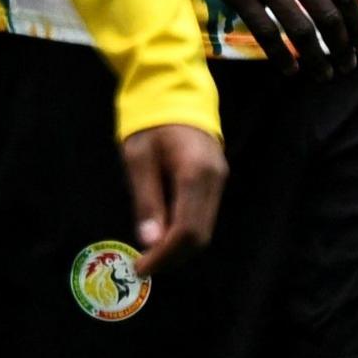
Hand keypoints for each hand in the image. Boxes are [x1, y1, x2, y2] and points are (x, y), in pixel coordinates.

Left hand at [118, 123, 225, 276]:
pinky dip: (184, 229)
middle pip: (200, 235)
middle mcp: (215, 181)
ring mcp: (220, 180)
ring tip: (149, 252)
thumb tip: (149, 241)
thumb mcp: (138, 157)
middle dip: (172, 255)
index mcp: (196, 175)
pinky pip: (203, 214)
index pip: (187, 231)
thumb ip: (146, 199)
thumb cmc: (149, 121)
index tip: (141, 267)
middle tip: (143, 264)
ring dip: (178, 245)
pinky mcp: (216, 179)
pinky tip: (162, 231)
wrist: (173, 90)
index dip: (165, 255)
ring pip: (204, 227)